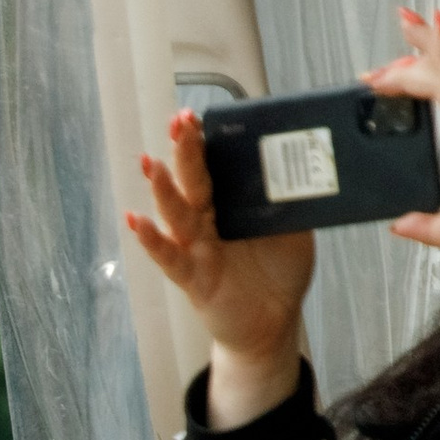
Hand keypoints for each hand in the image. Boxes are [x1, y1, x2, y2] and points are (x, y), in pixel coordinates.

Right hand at [126, 109, 313, 409]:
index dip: (203, 141)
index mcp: (230, 205)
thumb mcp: (296, 231)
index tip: (196, 116)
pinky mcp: (194, 278)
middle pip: (192, 181)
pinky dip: (153, 241)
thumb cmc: (279, 274)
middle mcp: (208, 222)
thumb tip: (302, 172)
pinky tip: (138, 222)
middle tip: (179, 123)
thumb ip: (292, 204)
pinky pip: (169, 257)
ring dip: (163, 189)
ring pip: (177, 214)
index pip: (213, 166)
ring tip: (151, 164)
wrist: (275, 323)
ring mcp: (197, 249)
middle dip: (184, 151)